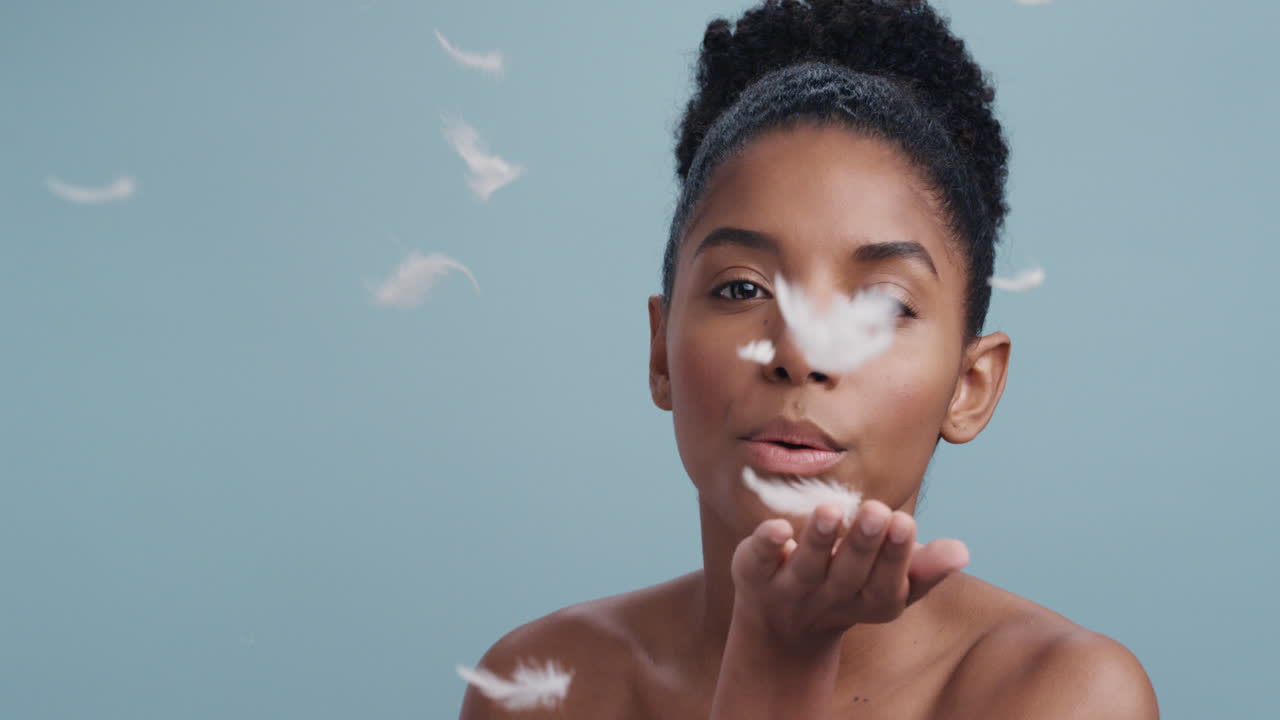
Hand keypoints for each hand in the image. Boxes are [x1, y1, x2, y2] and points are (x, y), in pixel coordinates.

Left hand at [729, 500, 969, 654]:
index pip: (886, 588)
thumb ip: (922, 567)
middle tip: (877, 510)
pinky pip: (759, 561)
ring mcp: (789, 589)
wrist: (780, 626)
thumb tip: (963, 551)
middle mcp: (828, 599)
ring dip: (820, 541)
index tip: (905, 522)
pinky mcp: (753, 573)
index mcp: (867, 602)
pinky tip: (778, 527)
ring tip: (832, 511)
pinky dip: (767, 545)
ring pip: (807, 568)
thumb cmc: (848, 588)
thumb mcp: (887, 583)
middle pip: (848, 576)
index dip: (895, 559)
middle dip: (864, 545)